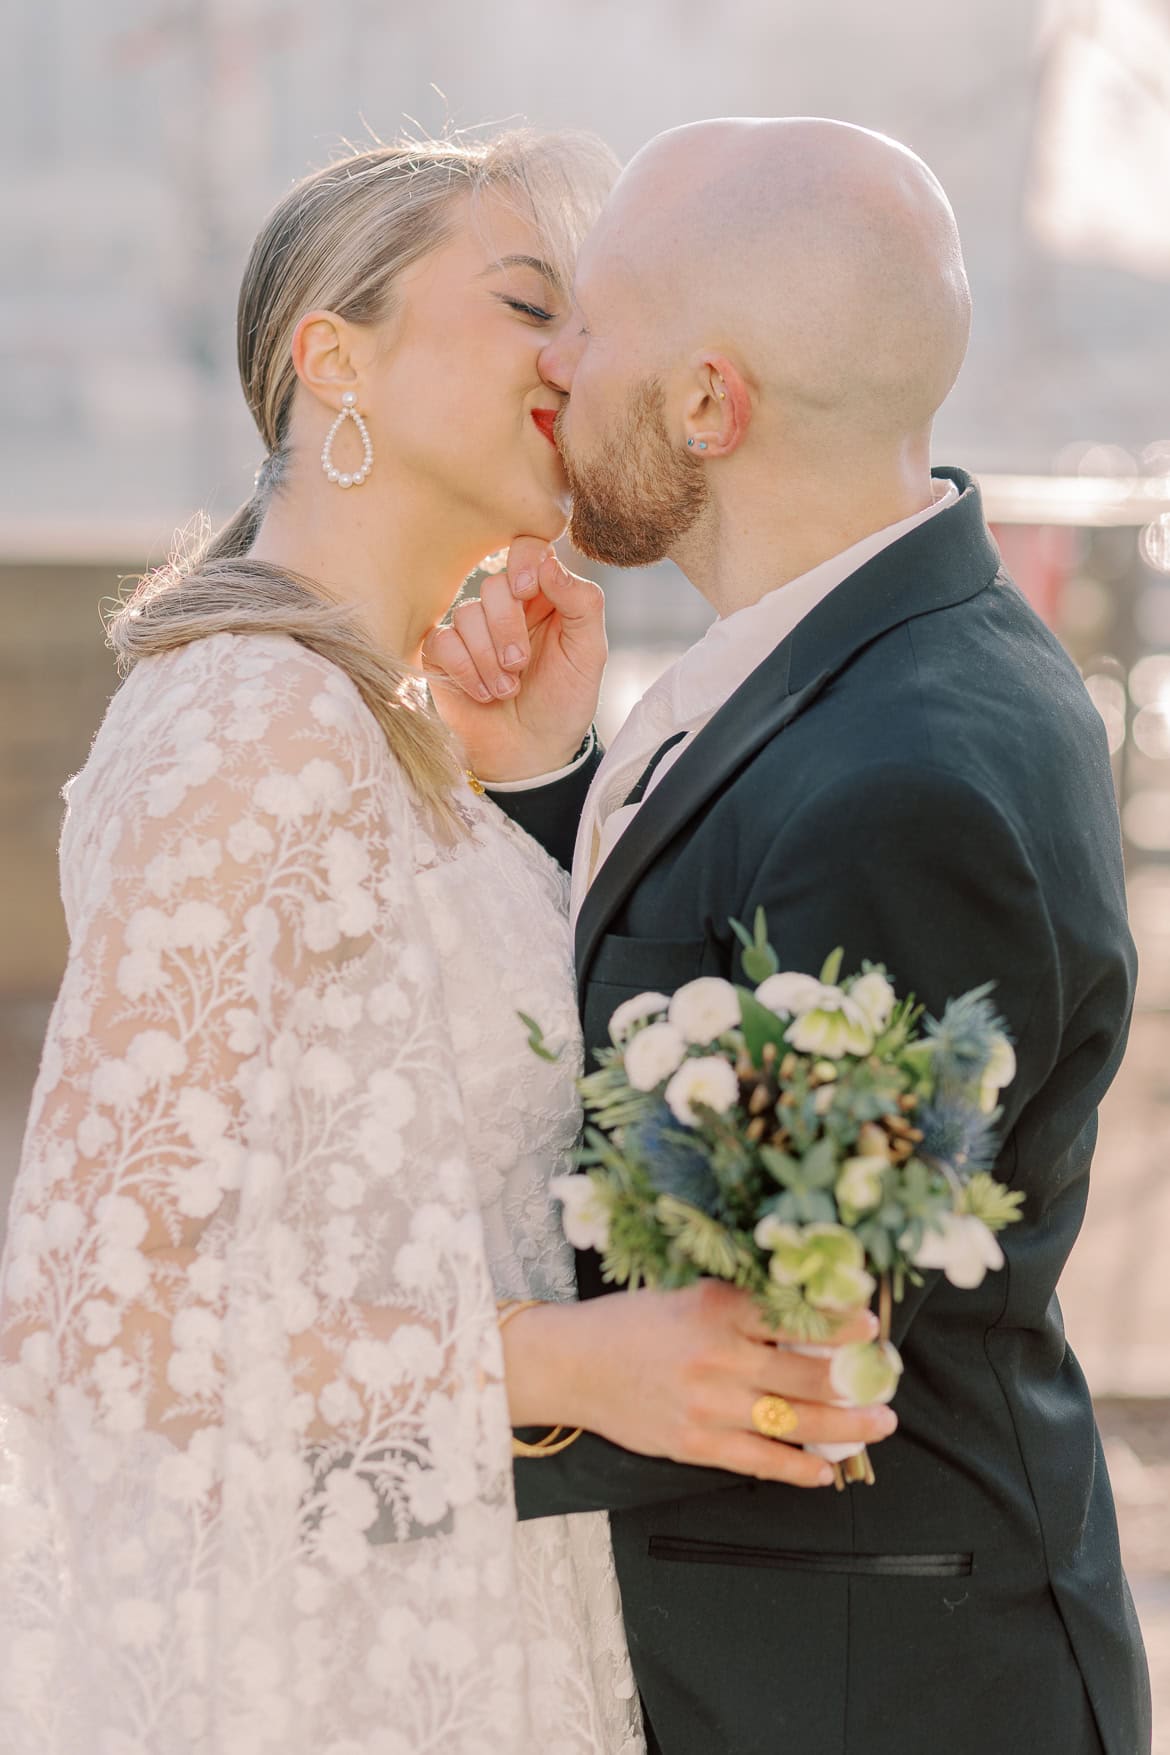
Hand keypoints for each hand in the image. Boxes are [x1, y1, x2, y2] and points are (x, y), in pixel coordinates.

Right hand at [422, 537, 606, 782]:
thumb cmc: (565, 701)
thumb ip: (581, 602)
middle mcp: (506, 606)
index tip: (529, 593)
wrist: (533, 753)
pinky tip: (483, 694)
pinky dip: (466, 670)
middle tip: (521, 666)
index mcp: (544, 596)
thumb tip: (548, 562)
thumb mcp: (588, 653)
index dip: (523, 564)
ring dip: (489, 659)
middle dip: (508, 629)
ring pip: (466, 614)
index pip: (527, 548)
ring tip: (507, 690)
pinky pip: (442, 642)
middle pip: (493, 585)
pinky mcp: (444, 655)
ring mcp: (472, 630)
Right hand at [508, 1281, 898, 1489]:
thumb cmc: (634, 1322)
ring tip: (880, 1423)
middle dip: (857, 1379)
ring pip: (793, 1420)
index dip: (841, 1324)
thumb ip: (742, 1304)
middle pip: (807, 1373)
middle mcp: (717, 1356)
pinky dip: (796, 1468)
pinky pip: (758, 1462)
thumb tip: (808, 1311)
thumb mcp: (689, 1293)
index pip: (795, 1316)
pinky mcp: (694, 1445)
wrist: (573, 1363)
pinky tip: (824, 1471)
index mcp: (717, 1307)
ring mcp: (707, 1406)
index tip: (871, 1326)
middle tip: (887, 1379)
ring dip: (846, 1426)